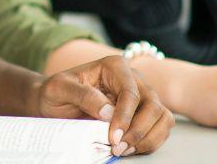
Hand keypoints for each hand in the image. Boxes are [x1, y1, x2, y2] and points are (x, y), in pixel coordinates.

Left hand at [34, 55, 171, 156]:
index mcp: (114, 66)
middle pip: (152, 105)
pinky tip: (131, 148)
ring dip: (148, 138)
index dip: (125, 117)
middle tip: (118, 148)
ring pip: (162, 117)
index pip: (130, 92)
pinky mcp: (144, 112)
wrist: (54, 101)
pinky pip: (160, 127)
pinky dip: (150, 141)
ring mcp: (142, 95)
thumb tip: (108, 112)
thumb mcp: (59, 89)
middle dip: (138, 131)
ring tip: (124, 149)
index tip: (112, 137)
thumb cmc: (56, 92)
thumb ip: (82, 95)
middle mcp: (133, 78)